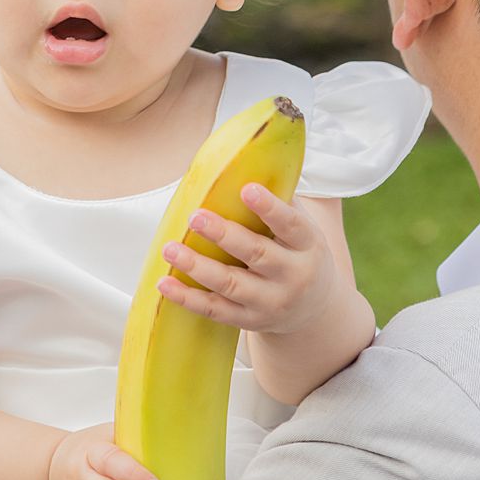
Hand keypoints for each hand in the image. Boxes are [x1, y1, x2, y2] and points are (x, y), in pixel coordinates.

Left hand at [158, 186, 343, 336]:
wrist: (315, 310)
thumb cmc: (298, 251)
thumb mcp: (301, 227)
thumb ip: (277, 198)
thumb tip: (239, 158)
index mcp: (308, 245)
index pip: (291, 225)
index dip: (270, 208)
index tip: (246, 189)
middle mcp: (293, 276)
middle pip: (257, 255)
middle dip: (225, 236)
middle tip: (195, 217)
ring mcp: (271, 302)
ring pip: (231, 285)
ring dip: (197, 267)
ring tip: (169, 249)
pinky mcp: (250, 321)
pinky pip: (215, 311)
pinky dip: (188, 299)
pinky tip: (164, 284)